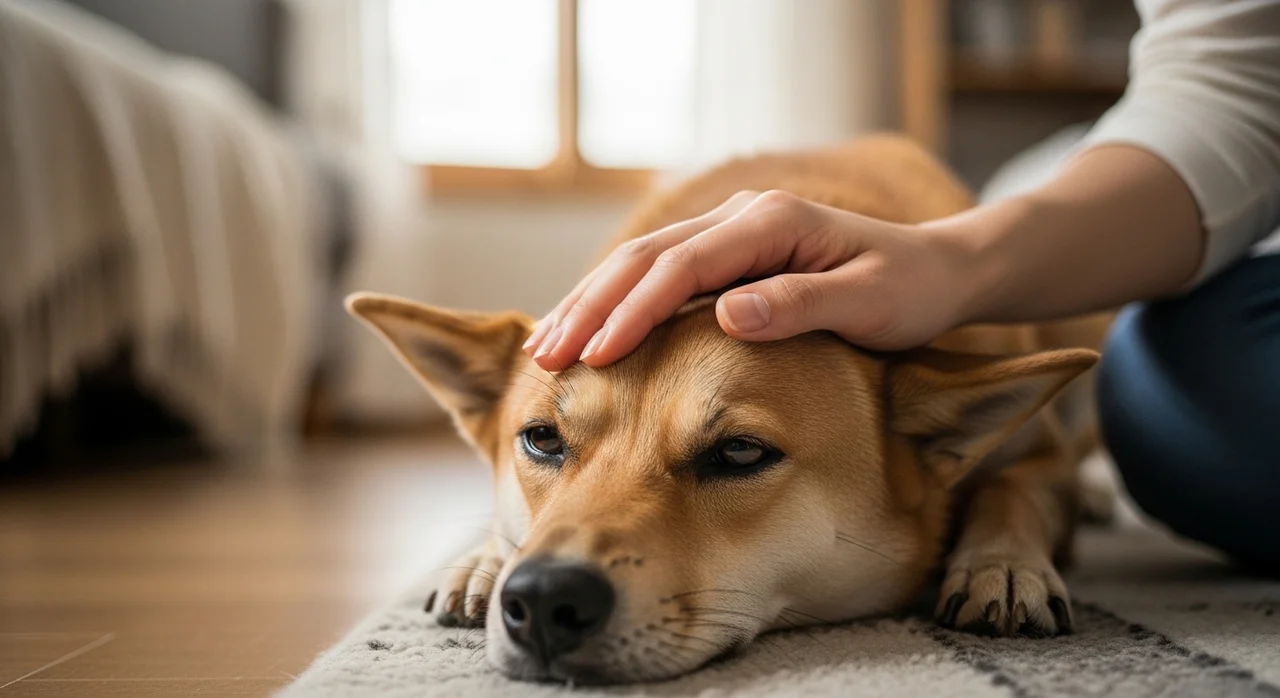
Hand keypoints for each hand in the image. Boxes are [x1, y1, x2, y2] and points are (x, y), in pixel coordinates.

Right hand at [523, 190, 985, 369]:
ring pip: (643, 263)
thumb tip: (725, 317)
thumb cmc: (909, 292)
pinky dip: (617, 302)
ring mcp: (732, 232)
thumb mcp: (868, 304)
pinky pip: (660, 275)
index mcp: (772, 223)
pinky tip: (589, 329)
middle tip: (547, 356)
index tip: (597, 357)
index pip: (683, 267)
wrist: (938, 270)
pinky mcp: (729, 254)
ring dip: (593, 303)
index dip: (635, 311)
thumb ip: (799, 306)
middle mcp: (743, 218)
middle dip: (591, 307)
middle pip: (647, 259)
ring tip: (547, 345)